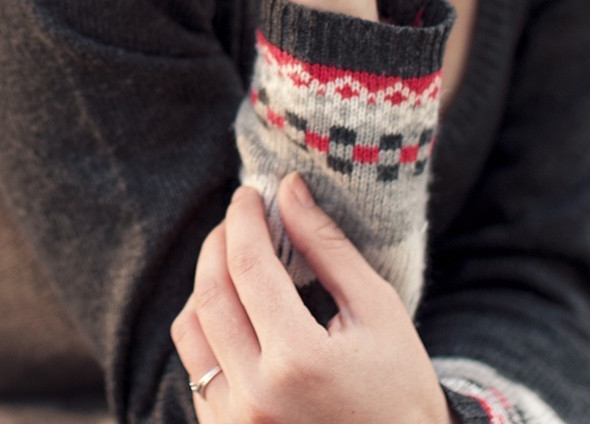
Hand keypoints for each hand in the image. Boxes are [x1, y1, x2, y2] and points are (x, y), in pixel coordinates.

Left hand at [171, 175, 448, 423]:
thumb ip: (329, 248)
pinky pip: (196, 368)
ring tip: (234, 264)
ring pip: (189, 331)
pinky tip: (237, 313)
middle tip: (238, 219)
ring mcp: (233, 422)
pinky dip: (208, 330)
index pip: (249, 267)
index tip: (249, 194)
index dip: (244, 220)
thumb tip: (288, 189)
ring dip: (204, 286)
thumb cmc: (401, 388)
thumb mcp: (378, 312)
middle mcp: (255, 395)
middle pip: (209, 295)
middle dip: (218, 245)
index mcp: (298, 360)